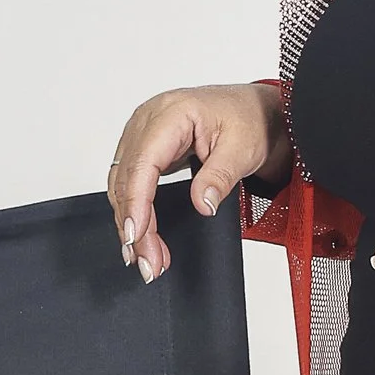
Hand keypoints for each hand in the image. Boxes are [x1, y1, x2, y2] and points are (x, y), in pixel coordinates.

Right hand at [109, 82, 291, 282]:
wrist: (253, 111)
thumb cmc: (248, 121)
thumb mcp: (242, 149)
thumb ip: (219, 176)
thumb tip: (202, 205)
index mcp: (171, 112)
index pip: (143, 162)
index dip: (136, 203)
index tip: (137, 236)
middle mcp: (149, 119)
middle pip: (127, 178)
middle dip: (134, 225)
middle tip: (148, 262)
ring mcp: (143, 133)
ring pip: (122, 184)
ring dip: (130, 223)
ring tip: (146, 258)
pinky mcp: (145, 148)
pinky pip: (129, 181)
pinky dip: (133, 211)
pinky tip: (141, 237)